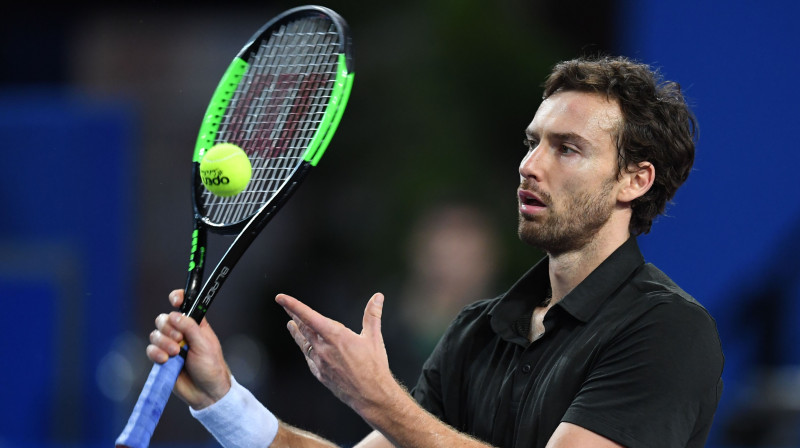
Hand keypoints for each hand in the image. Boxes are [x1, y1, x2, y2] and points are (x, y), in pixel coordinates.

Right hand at [147, 289, 231, 409]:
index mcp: (196, 324)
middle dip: (169, 328)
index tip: (174, 300)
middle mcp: (182, 333)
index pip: (185, 305)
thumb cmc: (211, 367)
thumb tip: (175, 314)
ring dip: (163, 342)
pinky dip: (155, 353)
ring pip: (156, 334)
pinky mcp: (162, 359)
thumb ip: (190, 327)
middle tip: (179, 339)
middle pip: (165, 319)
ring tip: (175, 352)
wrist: (206, 393)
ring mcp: (171, 345)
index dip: (178, 299)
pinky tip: (165, 360)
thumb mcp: (204, 344)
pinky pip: (151, 350)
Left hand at [276, 293, 402, 417]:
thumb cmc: (374, 367)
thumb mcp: (374, 337)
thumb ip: (372, 314)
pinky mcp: (321, 374)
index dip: (293, 305)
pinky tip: (306, 348)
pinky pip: (309, 359)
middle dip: (294, 315)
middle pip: (303, 328)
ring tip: (290, 325)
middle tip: (285, 306)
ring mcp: (320, 363)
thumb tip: (377, 297)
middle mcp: (324, 349)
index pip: (309, 316)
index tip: (281, 298)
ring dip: (297, 333)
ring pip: (304, 344)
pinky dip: (306, 350)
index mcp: (335, 336)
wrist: (371, 395)